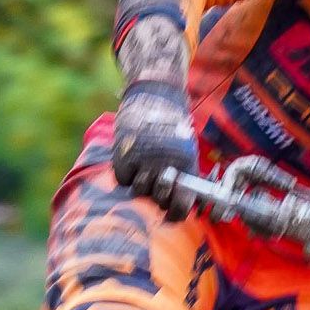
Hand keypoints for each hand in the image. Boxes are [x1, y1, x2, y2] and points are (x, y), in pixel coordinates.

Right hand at [112, 81, 199, 217]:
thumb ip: (185, 177)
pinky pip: (122, 178)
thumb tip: (184, 205)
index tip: (169, 215)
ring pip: (139, 190)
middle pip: (158, 200)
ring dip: (140, 183)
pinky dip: (124, 172)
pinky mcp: (125, 154)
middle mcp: (166, 167)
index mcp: (186, 167)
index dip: (175, 213)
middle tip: (155, 180)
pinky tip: (130, 157)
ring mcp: (145, 161)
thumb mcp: (187, 150)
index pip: (181, 205)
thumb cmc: (173, 126)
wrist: (155, 94)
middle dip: (157, 195)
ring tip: (143, 165)